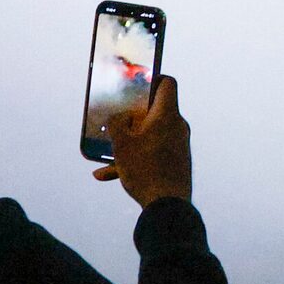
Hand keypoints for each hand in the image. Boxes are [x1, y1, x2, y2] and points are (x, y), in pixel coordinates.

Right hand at [93, 74, 192, 206]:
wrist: (168, 205)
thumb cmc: (145, 170)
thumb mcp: (121, 143)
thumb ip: (116, 122)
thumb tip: (118, 116)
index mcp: (167, 115)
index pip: (167, 83)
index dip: (152, 78)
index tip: (135, 82)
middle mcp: (177, 126)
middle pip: (154, 110)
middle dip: (132, 114)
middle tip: (116, 117)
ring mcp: (178, 144)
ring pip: (149, 135)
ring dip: (128, 141)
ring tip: (105, 151)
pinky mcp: (176, 161)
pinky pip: (151, 153)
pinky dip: (133, 159)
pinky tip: (105, 175)